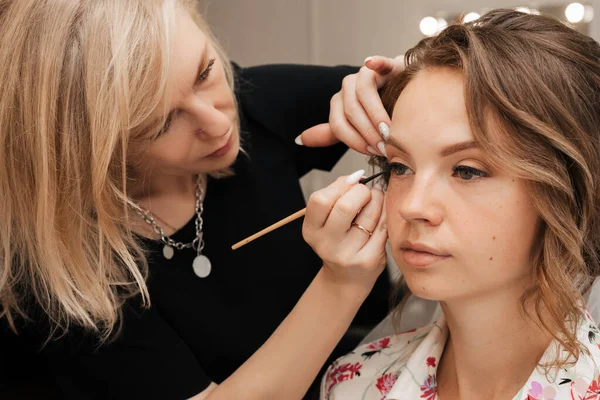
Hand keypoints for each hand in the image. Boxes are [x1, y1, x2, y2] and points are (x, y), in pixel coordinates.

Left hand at [298, 55, 404, 154]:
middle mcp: (349, 87)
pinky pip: (379, 62)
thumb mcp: (352, 125)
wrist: (404, 93)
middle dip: (367, 132)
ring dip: (376, 115)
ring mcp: (366, 74)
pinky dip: (375, 61)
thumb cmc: (378, 113)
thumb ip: (330, 133)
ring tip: (389, 131)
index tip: (372, 153)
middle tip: (384, 147)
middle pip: (351, 110)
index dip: (354, 141)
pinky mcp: (387, 65)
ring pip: (363, 91)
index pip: (338, 125)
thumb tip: (299, 140)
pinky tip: (371, 63)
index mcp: (339, 103)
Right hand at [302, 170, 386, 292]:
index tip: (352, 183)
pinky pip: (382, 228)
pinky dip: (385, 215)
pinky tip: (382, 216)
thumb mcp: (326, 221)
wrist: (346, 279)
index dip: (340, 185)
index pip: (321, 199)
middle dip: (361, 192)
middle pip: (345, 206)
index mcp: (311, 230)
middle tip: (366, 192)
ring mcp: (347, 254)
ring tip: (376, 200)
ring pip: (369, 215)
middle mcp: (326, 244)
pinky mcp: (368, 260)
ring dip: (377, 200)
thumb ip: (336, 196)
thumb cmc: (338, 241)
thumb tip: (355, 176)